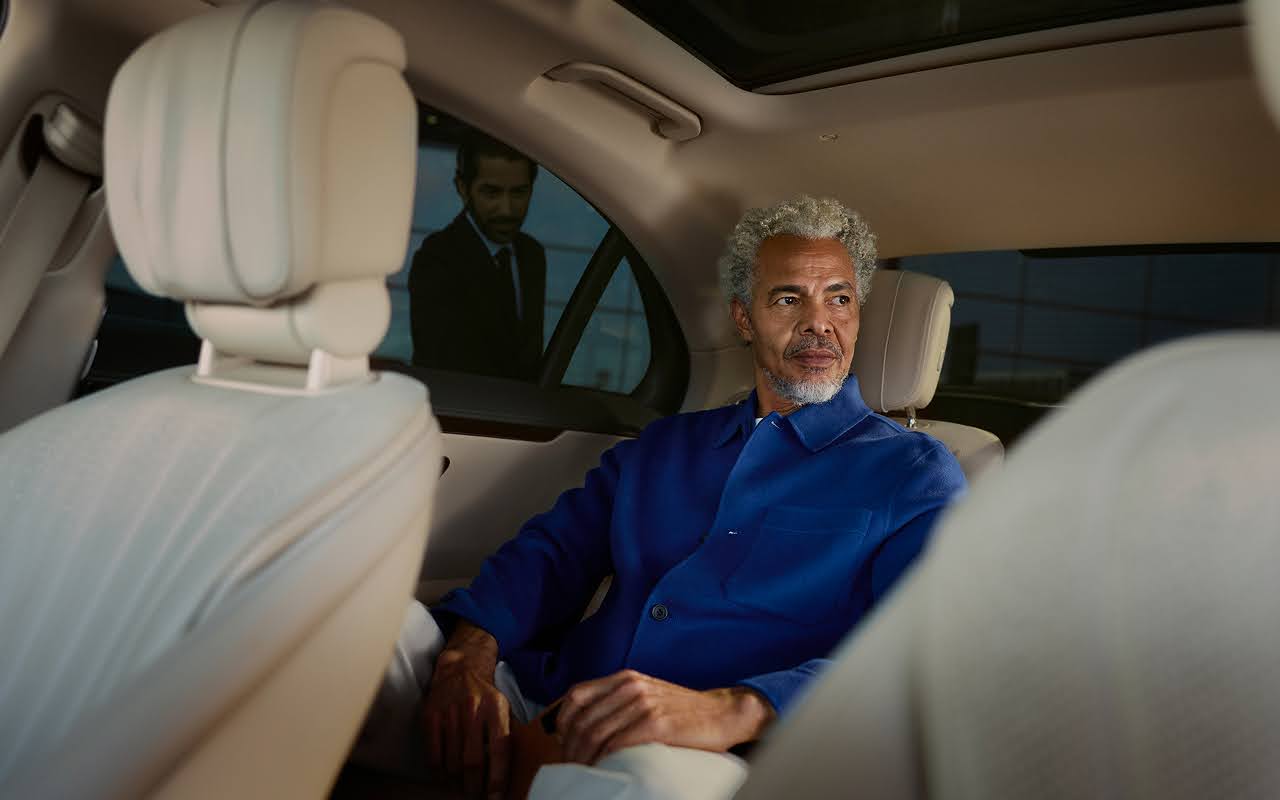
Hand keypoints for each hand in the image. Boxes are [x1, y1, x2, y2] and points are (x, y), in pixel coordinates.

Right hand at [421, 622, 509, 796]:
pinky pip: (433, 752)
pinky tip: (444, 776)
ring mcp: (450, 711)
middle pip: (473, 760)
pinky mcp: (430, 714)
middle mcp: (474, 708)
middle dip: (475, 785)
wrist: (459, 666)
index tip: (496, 796)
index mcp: (496, 707)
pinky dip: (438, 771)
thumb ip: (504, 733)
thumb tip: (506, 772)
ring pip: (452, 760)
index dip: (497, 777)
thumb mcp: (502, 707)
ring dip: (457, 781)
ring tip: (461, 788)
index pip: (499, 749)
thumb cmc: (485, 694)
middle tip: (476, 795)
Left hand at [555, 669, 774, 764]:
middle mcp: (631, 687)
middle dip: (571, 748)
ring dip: (584, 759)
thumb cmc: (683, 712)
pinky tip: (605, 769)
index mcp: (625, 678)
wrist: (722, 714)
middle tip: (571, 766)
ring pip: (596, 735)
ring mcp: (644, 704)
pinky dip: (605, 761)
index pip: (576, 696)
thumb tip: (583, 726)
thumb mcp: (646, 696)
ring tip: (584, 772)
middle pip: (582, 721)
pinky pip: (618, 744)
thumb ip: (617, 703)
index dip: (562, 722)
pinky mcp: (657, 724)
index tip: (562, 741)